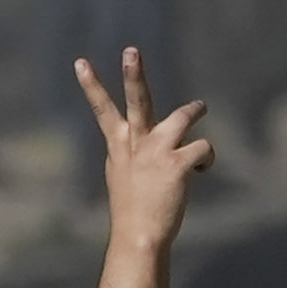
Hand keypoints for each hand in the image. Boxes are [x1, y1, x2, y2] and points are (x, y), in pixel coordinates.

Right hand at [71, 47, 212, 254]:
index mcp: (119, 146)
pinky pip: (203, 147)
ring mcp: (156, 152)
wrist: (139, 237)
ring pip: (183, 117)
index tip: (80, 62)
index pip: (102, 109)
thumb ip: (134, 153)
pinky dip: (206, 158)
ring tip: (200, 107)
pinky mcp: (177, 164)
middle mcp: (136, 144)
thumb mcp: (124, 175)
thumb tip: (157, 142)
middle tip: (131, 50)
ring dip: (194, 110)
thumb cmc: (134, 210)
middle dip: (133, 73)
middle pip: (136, 100)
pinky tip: (200, 171)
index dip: (90, 85)